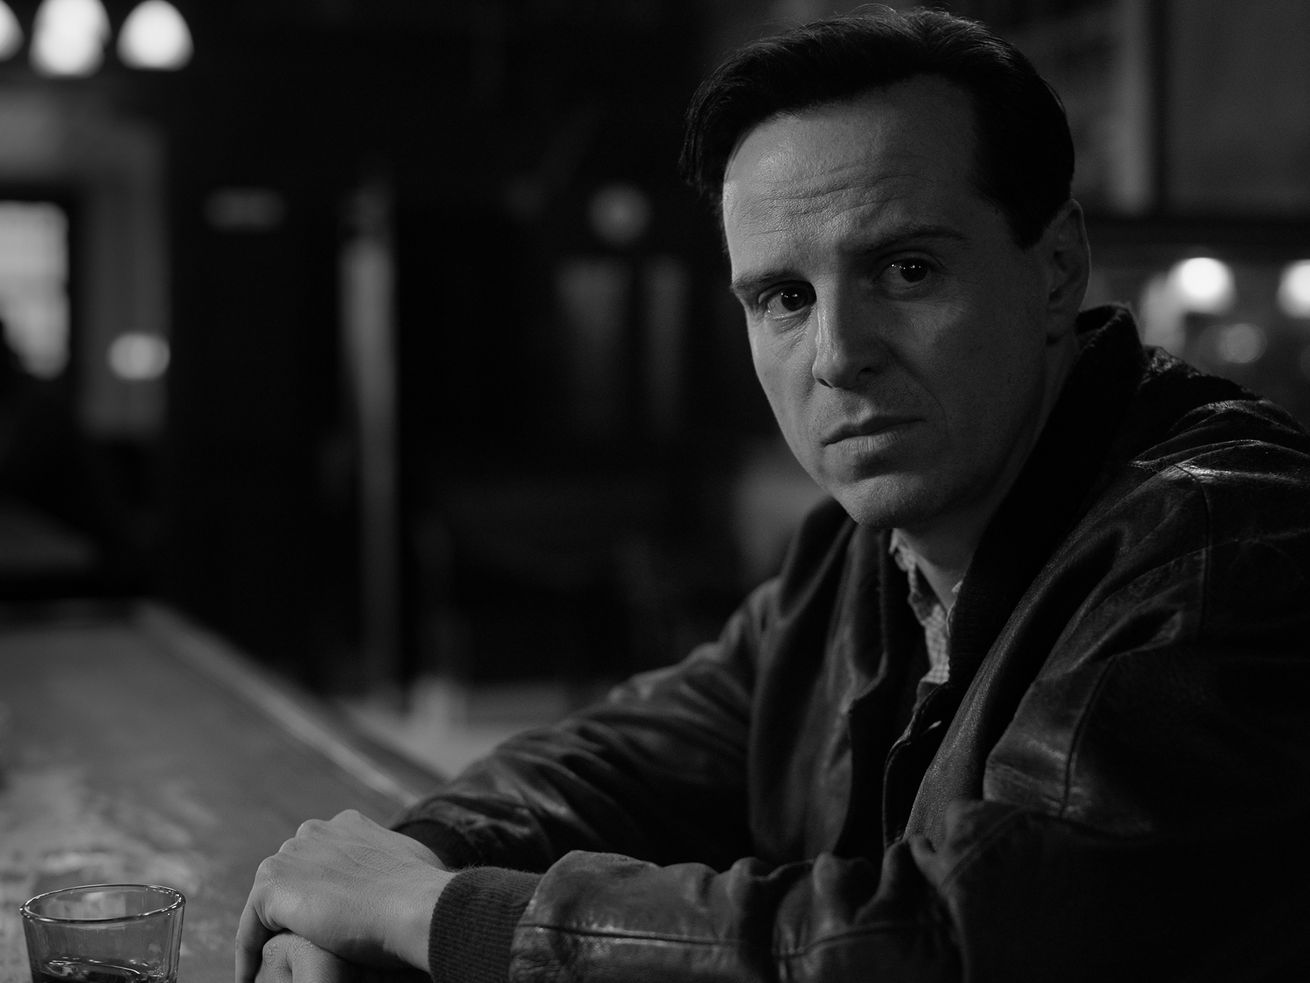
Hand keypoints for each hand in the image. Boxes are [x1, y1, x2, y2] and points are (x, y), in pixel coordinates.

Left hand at [236, 809, 454, 982]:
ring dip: (270, 934)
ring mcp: (290, 856)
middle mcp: (315, 832)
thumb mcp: (409, 863)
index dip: (320, 892)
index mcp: (347, 825)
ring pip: (268, 902)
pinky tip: (253, 980)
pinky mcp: (271, 885)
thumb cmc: (425, 891)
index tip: (324, 923)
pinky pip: (249, 929)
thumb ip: (390, 863)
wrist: (416, 906)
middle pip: (291, 876)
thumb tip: (400, 879)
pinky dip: (247, 956)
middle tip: (299, 947)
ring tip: (273, 970)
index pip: (320, 859)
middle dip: (295, 908)